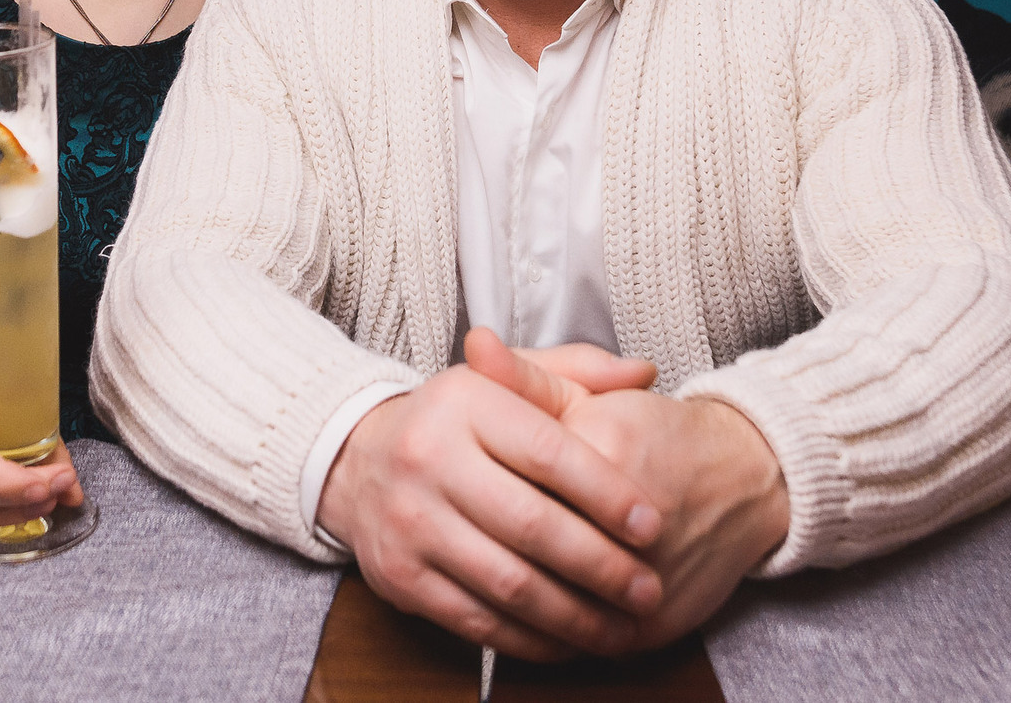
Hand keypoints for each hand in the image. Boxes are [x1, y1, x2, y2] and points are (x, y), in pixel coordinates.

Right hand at [316, 354, 664, 660]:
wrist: (358, 461)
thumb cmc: (456, 422)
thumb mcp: (507, 380)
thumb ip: (577, 370)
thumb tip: (643, 373)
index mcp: (465, 402)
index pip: (549, 454)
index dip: (607, 495)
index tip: (652, 527)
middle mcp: (429, 458)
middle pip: (532, 526)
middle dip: (601, 566)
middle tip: (648, 589)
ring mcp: (410, 521)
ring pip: (507, 583)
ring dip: (575, 615)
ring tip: (622, 627)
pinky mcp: (400, 575)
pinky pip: (477, 619)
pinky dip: (530, 639)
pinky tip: (569, 640)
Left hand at [466, 330, 789, 650]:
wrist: (744, 478)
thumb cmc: (657, 432)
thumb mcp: (590, 394)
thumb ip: (526, 377)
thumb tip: (475, 344)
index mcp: (607, 448)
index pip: (517, 480)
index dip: (482, 489)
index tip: (460, 488)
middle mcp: (632, 519)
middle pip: (529, 544)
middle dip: (486, 543)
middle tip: (459, 536)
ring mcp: (644, 577)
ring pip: (551, 600)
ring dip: (510, 595)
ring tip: (482, 576)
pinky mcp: (654, 621)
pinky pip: (583, 637)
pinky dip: (547, 631)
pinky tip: (523, 611)